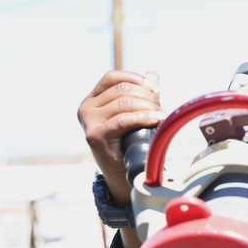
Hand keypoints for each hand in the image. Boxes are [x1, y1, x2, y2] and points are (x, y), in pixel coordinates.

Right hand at [77, 70, 165, 204]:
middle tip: (162, 107)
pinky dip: (143, 117)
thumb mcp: (135, 113)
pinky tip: (156, 119)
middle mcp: (86, 108)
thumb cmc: (130, 143)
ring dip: (148, 108)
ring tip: (161, 116)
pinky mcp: (95, 135)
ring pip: (124, 103)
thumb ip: (142, 93)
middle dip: (146, 96)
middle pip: (121, 90)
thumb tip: (153, 72)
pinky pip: (123, 120)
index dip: (135, 78)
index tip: (155, 88)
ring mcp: (88, 121)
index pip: (113, 77)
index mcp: (93, 99)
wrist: (123, 175)